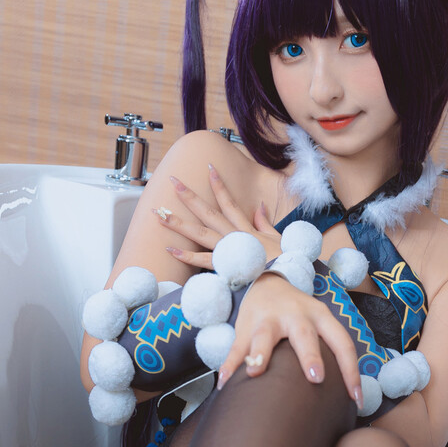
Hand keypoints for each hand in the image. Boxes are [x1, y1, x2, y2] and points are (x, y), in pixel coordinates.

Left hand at [156, 163, 281, 271]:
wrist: (287, 278)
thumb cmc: (284, 261)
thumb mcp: (277, 238)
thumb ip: (264, 222)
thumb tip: (259, 206)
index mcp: (245, 228)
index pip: (229, 202)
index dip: (218, 185)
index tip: (208, 167)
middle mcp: (234, 235)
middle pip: (208, 212)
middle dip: (189, 196)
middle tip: (172, 181)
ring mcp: (228, 249)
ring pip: (200, 233)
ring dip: (179, 223)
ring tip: (160, 214)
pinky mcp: (226, 266)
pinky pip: (203, 261)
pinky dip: (187, 256)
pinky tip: (170, 250)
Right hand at [219, 272, 362, 404]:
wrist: (268, 283)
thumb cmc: (300, 317)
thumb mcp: (318, 325)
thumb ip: (327, 352)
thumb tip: (342, 398)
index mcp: (321, 318)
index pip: (342, 343)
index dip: (352, 371)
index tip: (356, 399)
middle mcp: (297, 316)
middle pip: (305, 335)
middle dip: (310, 355)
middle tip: (316, 378)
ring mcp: (270, 319)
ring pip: (265, 334)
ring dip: (261, 352)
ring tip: (255, 371)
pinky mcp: (246, 326)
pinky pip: (237, 346)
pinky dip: (230, 364)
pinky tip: (225, 383)